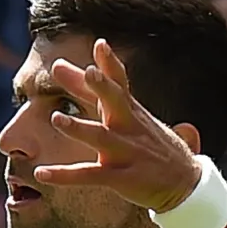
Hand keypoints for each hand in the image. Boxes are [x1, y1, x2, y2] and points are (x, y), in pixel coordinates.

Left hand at [35, 38, 201, 212]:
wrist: (185, 183)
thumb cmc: (149, 143)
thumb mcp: (130, 115)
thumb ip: (97, 91)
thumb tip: (66, 65)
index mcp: (130, 111)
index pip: (120, 83)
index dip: (110, 64)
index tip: (100, 44)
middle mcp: (128, 127)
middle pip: (116, 102)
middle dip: (103, 87)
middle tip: (90, 72)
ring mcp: (125, 152)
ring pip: (99, 137)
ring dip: (78, 128)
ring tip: (56, 118)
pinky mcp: (120, 177)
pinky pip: (88, 176)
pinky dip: (64, 175)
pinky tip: (41, 173)